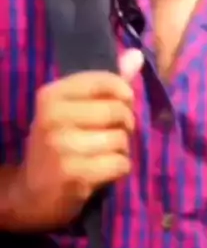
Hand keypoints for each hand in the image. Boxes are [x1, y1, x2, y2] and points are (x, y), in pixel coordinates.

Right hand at [7, 49, 142, 231]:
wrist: (28, 193)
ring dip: (122, 149)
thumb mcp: (74, 109)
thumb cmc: (58, 143)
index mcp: (52, 94)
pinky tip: (103, 171)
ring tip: (105, 153)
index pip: (105, 80)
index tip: (121, 104)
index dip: (123, 93)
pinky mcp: (74, 174)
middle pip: (117, 111)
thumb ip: (106, 83)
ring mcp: (62, 146)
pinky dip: (119, 168)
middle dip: (125, 124)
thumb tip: (137, 54)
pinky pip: (119, 163)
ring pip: (120, 139)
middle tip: (114, 134)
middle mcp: (53, 117)